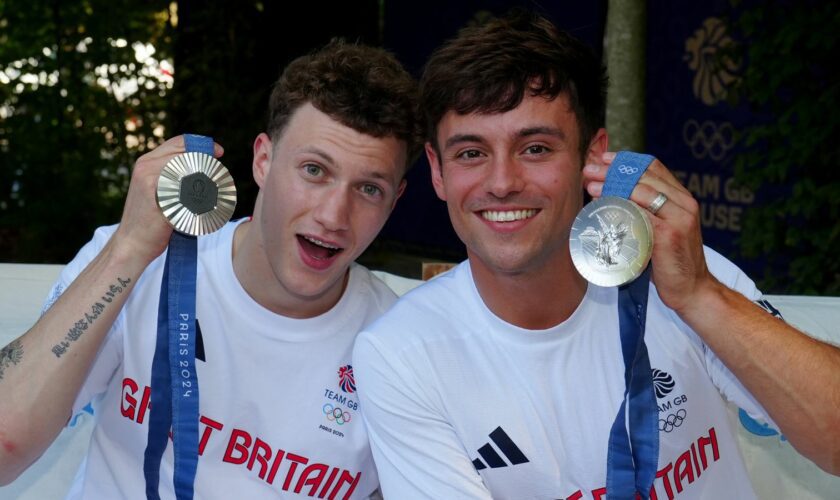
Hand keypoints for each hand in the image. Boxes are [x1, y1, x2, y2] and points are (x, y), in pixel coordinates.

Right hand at [112, 135, 224, 265]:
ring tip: (214, 193)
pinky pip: (187, 192)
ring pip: (190, 171)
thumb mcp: (157, 189)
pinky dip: (200, 199)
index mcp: (146, 162)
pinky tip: (204, 207)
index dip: (202, 144)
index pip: (180, 142)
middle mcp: (145, 167)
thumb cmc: (149, 220)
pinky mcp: (157, 199)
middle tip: (219, 175)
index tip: (218, 152)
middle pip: (187, 154)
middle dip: (208, 162)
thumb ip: (173, 174)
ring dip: (206, 181)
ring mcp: (149, 181)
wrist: (132, 244)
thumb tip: (204, 166)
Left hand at [582, 151, 718, 312]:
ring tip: (591, 186)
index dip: (627, 160)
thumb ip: (646, 210)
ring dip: (612, 187)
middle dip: (613, 171)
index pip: (654, 167)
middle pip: (644, 177)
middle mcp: (684, 204)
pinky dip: (620, 208)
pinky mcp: (669, 234)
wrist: (692, 289)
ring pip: (642, 192)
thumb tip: (612, 194)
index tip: (604, 158)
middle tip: (589, 170)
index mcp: (682, 198)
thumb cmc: (671, 261)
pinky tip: (603, 207)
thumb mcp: (662, 228)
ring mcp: (678, 218)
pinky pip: (641, 215)